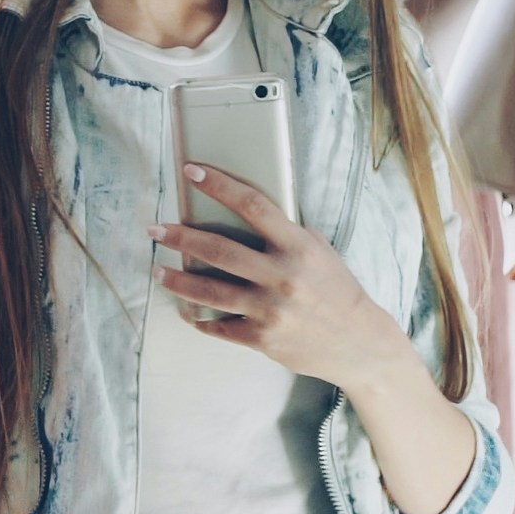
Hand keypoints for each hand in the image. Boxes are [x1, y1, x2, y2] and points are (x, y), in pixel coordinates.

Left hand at [149, 163, 422, 393]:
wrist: (360, 342)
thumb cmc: (335, 290)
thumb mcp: (319, 252)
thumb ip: (285, 234)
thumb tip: (244, 210)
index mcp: (298, 247)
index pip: (253, 205)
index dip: (219, 185)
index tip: (191, 171)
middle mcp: (282, 276)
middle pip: (218, 249)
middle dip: (179, 237)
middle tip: (154, 230)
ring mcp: (270, 309)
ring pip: (209, 291)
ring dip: (177, 280)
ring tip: (157, 270)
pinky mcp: (262, 338)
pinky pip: (219, 326)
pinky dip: (199, 318)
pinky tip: (186, 310)